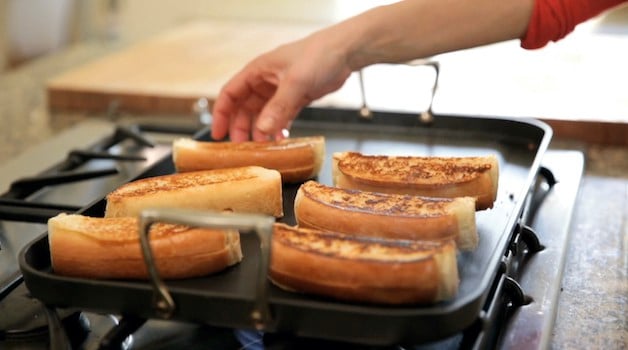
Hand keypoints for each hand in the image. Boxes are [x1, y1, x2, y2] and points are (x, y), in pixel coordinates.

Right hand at [211, 33, 352, 141]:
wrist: (345, 52)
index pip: (230, 94)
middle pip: (244, 108)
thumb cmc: (318, 56)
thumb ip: (278, 107)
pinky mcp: (295, 98)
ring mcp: (280, 91)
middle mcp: (265, 81)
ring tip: (263, 147)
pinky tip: (280, 139)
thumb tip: (261, 130)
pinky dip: (278, 129)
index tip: (218, 134)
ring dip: (260, 131)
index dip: (221, 114)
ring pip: (262, 115)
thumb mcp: (295, 82)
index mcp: (257, 71)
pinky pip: (280, 117)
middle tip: (242, 147)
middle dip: (241, 128)